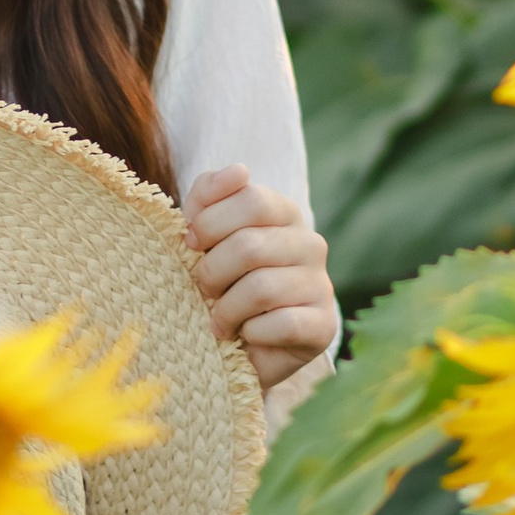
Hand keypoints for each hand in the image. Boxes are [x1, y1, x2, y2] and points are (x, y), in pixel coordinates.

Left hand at [185, 166, 335, 391]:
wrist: (241, 344)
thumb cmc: (221, 281)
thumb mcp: (204, 235)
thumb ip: (209, 197)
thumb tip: (238, 170)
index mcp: (284, 213)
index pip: (252, 198)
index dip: (210, 222)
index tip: (190, 243)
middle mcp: (310, 244)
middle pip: (250, 245)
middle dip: (212, 272)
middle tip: (202, 289)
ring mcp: (321, 284)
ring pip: (261, 288)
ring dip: (226, 309)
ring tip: (219, 320)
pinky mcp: (324, 325)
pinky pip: (280, 324)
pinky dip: (251, 333)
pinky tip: (245, 335)